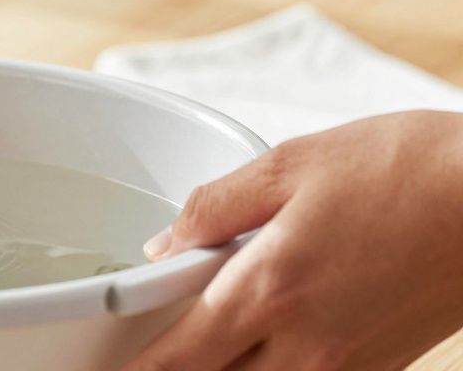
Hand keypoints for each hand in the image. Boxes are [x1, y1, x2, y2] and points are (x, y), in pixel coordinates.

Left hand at [125, 110, 462, 369]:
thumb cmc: (404, 169)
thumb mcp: (291, 164)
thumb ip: (213, 209)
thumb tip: (163, 248)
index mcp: (270, 291)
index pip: (178, 359)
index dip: (138, 370)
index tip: (111, 366)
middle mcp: (306, 346)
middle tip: (156, 348)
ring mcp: (349, 366)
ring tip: (211, 339)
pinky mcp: (383, 368)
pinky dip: (277, 370)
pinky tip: (270, 339)